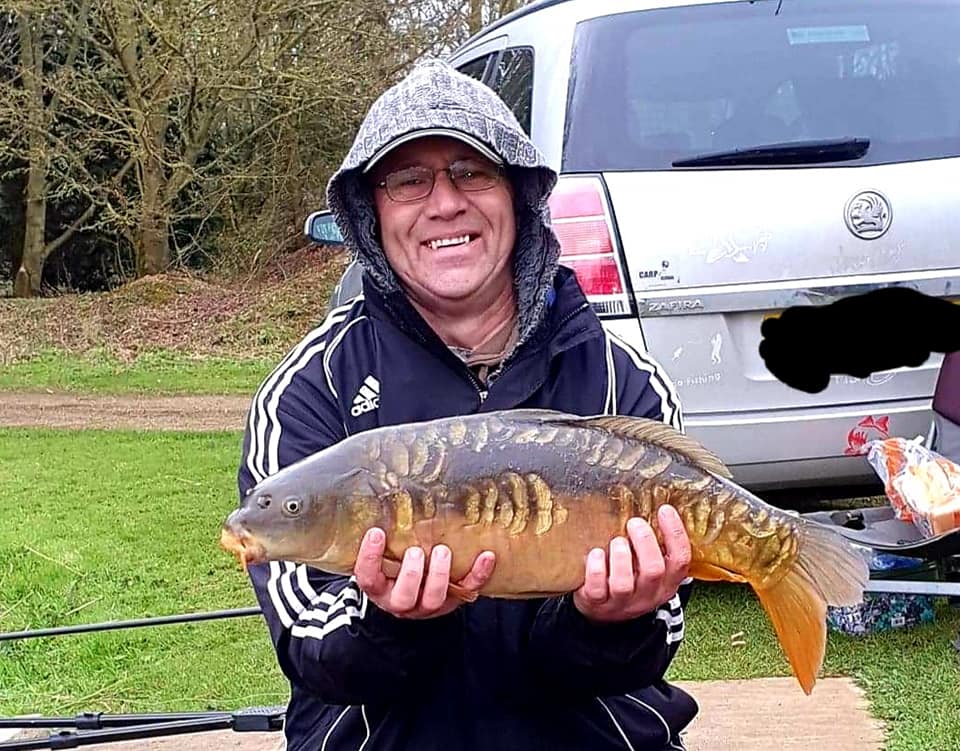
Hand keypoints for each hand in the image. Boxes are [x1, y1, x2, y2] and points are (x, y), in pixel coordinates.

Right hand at [354, 527, 495, 618]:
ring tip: (443, 551)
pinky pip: (468, 590)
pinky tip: (486, 556)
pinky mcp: (454, 600)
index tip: (377, 532)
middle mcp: (401, 600)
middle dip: (411, 575)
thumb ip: (384, 539)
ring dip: (439, 575)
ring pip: (433, 600)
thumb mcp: (384, 555)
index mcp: (380, 588)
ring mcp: (428, 604)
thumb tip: (385, 497)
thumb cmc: (395, 564)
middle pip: (403, 597)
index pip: (368, 577)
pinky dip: (479, 574)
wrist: (416, 590)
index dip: (370, 557)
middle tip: (416, 551)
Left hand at [573, 506, 690, 623]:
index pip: (681, 560)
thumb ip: (654, 545)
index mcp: (667, 583)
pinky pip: (597, 589)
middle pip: (654, 570)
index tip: (665, 510)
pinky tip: (595, 554)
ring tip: (616, 540)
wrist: (603, 612)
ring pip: (624, 583)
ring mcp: (622, 602)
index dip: (675, 534)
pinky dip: (596, 569)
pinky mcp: (597, 603)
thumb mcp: (647, 566)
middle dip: (644, 542)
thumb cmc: (629, 578)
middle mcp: (647, 595)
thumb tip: (654, 504)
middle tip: (634, 523)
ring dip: (621, 556)